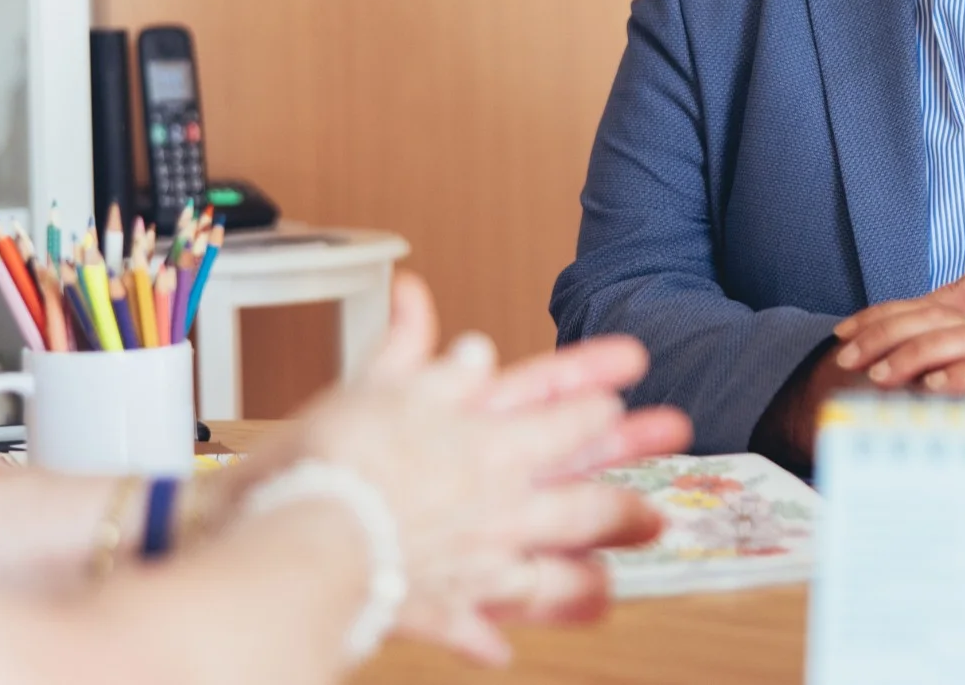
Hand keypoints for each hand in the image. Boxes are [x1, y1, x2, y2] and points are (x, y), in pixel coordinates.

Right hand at [251, 273, 689, 663]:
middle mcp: (494, 504)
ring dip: (583, 582)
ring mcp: (474, 562)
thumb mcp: (371, 388)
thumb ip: (407, 349)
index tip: (636, 373)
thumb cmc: (331, 462)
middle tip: (662, 512)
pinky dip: (486, 638)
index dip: (599, 389)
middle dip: (626, 502)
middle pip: (580, 502)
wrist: (301, 545)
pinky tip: (501, 652)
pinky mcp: (440, 610)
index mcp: (485, 441)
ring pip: (549, 575)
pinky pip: (474, 629)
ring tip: (610, 589)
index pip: (560, 409)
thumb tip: (433, 313)